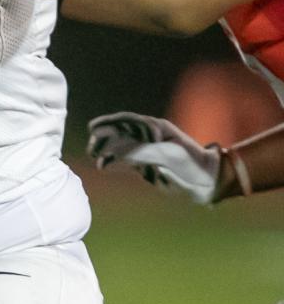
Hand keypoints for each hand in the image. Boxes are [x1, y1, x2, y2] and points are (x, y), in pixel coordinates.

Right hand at [87, 111, 220, 203]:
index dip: (108, 123)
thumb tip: (112, 151)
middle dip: (104, 138)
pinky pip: (125, 162)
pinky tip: (103, 166)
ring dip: (106, 151)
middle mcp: (148, 138)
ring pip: (120, 148)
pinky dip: (113, 163)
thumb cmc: (192, 163)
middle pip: (120, 134)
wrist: (210, 182)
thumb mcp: (166, 154)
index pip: (126, 121)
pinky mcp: (147, 167)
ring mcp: (147, 152)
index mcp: (154, 128)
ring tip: (94, 156)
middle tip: (92, 146)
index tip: (93, 128)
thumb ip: (139, 151)